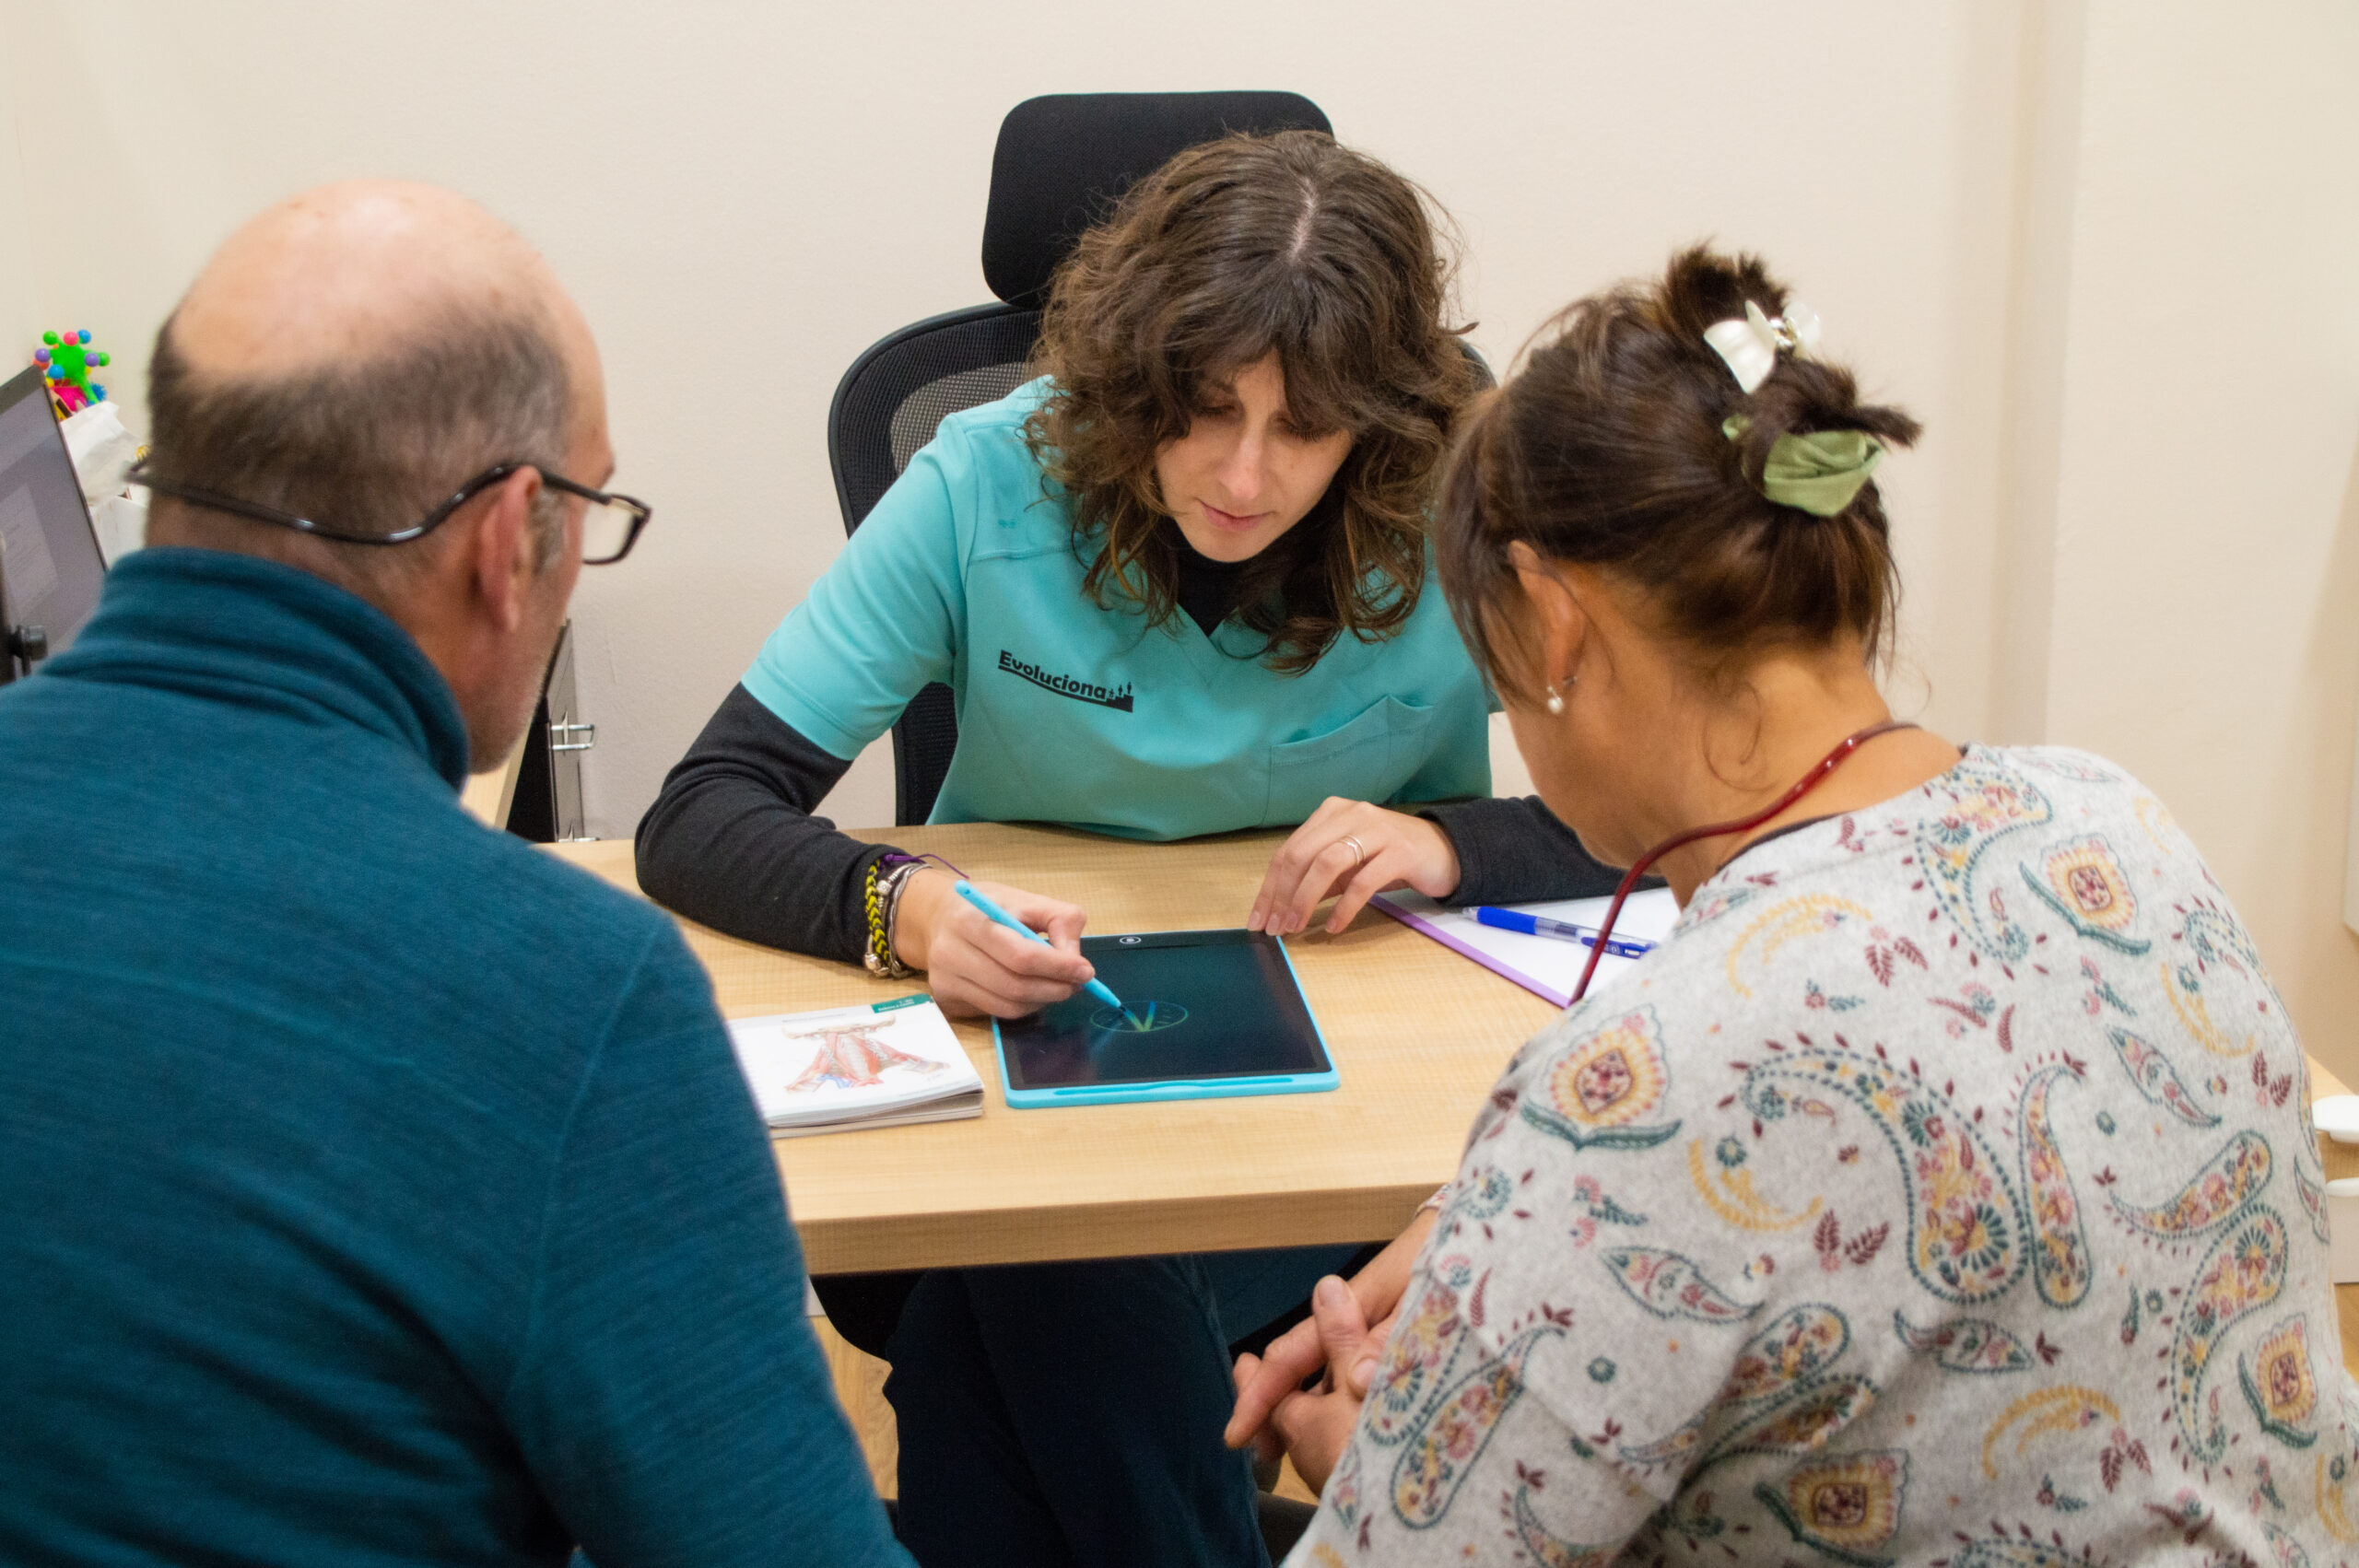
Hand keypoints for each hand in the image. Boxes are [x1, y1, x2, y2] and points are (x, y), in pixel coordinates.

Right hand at [893, 870, 1095, 1019]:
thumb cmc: (987, 907)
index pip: (1021, 955)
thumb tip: (1076, 961)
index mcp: (971, 920)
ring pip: (1007, 1007)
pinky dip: (1021, 1007)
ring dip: (1041, 1001)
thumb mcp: (1026, 900)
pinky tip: (1027, 990)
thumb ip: (1060, 920)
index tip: (1086, 971)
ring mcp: (944, 981)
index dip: (1058, 967)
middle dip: (1055, 989)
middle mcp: (950, 953)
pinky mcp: (946, 1001)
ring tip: (1055, 986)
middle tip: (1076, 984)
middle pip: (1015, 987)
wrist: (938, 917)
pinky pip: (994, 1014)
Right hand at [1226, 1208, 1434, 1453]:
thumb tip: (1357, 1382)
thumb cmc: (1446, 1260)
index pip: (1290, 1357)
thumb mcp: (1420, 1301)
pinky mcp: (1384, 1343)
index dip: (1260, 1396)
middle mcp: (1347, 1323)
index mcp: (1347, 1309)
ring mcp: (1364, 1333)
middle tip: (1263, 1453)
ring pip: (1323, 1376)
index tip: (1237, 1433)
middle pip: (1296, 1369)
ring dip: (1305, 1410)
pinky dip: (1335, 1401)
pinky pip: (1349, 1376)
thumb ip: (1388, 1339)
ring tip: (1289, 1450)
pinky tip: (1338, 1429)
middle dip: (1273, 1410)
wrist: (1470, 1237)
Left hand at [1249, 799, 1460, 936]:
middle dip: (1282, 895)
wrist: (1444, 851)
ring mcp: (1377, 830)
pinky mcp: (1400, 852)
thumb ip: (1317, 879)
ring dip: (1305, 900)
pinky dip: (1344, 907)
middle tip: (1275, 928)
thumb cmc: (1389, 858)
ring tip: (1297, 927)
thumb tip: (1280, 907)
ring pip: (1327, 863)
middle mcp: (1351, 814)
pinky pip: (1363, 881)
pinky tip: (1335, 926)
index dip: (1269, 888)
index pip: (1288, 850)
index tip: (1258, 919)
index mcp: (1331, 812)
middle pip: (1301, 854)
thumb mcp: (1348, 865)